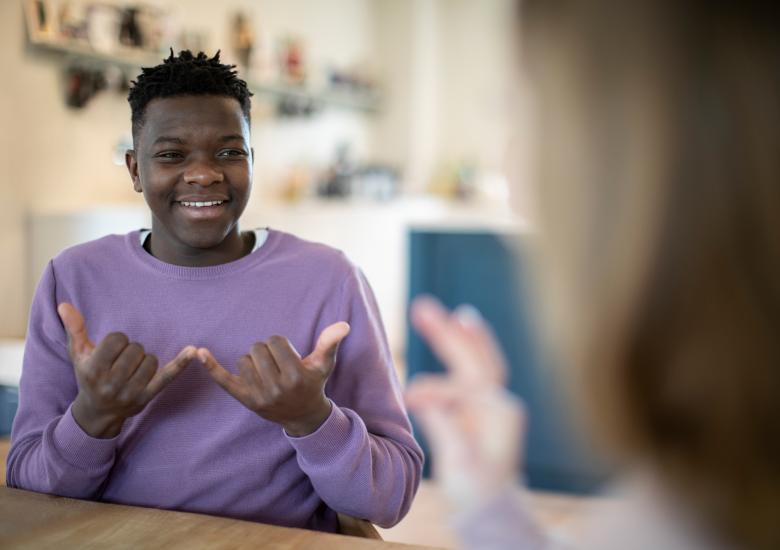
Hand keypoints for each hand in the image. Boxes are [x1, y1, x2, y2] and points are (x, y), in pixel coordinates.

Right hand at [58, 303, 195, 438]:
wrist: (97, 413)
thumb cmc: (88, 377)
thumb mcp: (78, 354)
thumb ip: (74, 328)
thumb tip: (64, 305)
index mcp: (93, 370)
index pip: (117, 340)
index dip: (117, 341)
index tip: (112, 351)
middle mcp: (111, 384)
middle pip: (135, 349)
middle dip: (131, 351)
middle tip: (122, 362)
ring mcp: (131, 392)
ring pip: (150, 360)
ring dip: (144, 360)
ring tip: (132, 369)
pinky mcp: (148, 397)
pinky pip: (168, 376)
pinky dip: (181, 363)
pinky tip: (194, 351)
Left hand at [199, 322, 350, 436]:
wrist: (303, 416)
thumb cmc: (313, 383)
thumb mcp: (324, 364)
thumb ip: (330, 343)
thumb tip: (344, 324)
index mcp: (295, 375)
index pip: (276, 341)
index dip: (280, 344)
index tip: (287, 356)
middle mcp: (276, 387)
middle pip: (258, 348)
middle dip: (267, 351)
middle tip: (277, 365)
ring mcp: (258, 396)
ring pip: (244, 359)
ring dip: (253, 361)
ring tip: (266, 372)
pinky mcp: (245, 400)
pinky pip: (224, 380)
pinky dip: (211, 366)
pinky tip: (198, 352)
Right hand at [405, 296, 524, 509]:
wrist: (493, 506)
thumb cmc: (475, 489)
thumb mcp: (458, 461)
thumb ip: (444, 425)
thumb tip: (421, 394)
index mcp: (497, 413)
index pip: (463, 384)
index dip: (434, 388)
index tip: (410, 397)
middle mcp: (500, 401)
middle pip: (474, 358)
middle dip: (448, 332)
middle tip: (422, 307)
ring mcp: (495, 402)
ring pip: (478, 359)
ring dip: (460, 335)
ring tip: (452, 312)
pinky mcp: (486, 406)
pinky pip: (477, 369)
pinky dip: (468, 348)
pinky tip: (462, 329)